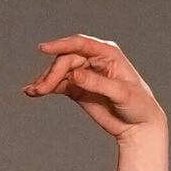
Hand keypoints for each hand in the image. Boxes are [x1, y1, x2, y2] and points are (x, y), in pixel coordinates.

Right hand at [22, 35, 165, 137]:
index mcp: (108, 53)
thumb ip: (97, 83)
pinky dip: (45, 88)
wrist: (138, 126)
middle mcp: (94, 59)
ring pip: (59, 72)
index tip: (43, 49)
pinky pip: (58, 84)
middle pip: (66, 60)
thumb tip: (74, 75)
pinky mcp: (77, 88)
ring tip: (32, 92)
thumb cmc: (138, 106)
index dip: (61, 44)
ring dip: (44, 81)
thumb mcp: (121, 93)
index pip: (81, 44)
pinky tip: (33, 92)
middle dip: (52, 73)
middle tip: (41, 90)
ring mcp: (84, 73)